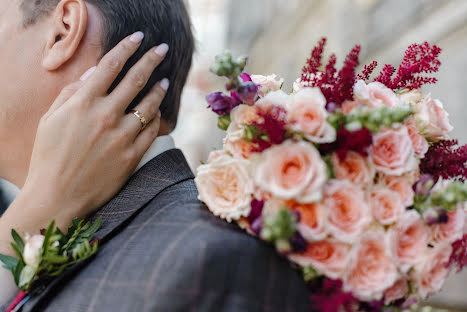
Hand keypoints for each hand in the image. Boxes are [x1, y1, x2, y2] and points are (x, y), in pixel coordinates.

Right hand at [0, 31, 169, 252]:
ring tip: (164, 82)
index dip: (126, 48)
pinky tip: (157, 113)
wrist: (56, 197)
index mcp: (83, 103)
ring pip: (149, 106)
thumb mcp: (50, 120)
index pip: (110, 66)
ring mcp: (121, 137)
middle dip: (152, 60)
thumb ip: (71, 93)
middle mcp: (105, 116)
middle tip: (162, 49)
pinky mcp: (132, 157)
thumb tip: (93, 73)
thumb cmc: (48, 156)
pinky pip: (150, 132)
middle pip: (136, 79)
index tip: (138, 38)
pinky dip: (156, 119)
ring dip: (158, 90)